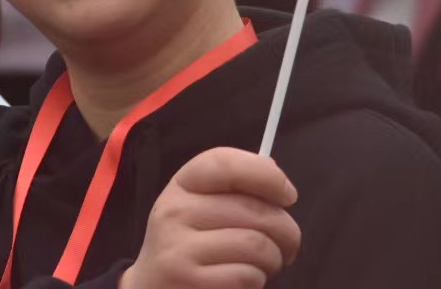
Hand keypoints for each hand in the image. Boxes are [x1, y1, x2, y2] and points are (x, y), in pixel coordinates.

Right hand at [121, 147, 300, 288]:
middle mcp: (175, 210)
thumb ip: (231, 189)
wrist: (153, 285)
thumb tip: (273, 172)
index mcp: (182, 185)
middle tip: (283, 245)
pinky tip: (242, 280)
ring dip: (274, 259)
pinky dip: (256, 281)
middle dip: (286, 232)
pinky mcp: (190, 280)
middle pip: (256, 210)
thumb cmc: (190, 245)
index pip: (224, 163)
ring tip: (262, 264)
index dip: (265, 174)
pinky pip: (248, 276)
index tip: (287, 195)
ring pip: (257, 244)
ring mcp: (179, 247)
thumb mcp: (199, 207)